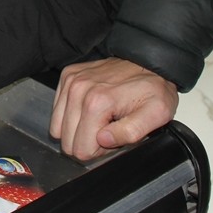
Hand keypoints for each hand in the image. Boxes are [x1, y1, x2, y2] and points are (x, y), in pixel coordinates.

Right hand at [49, 57, 179, 160]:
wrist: (148, 61)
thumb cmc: (153, 88)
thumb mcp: (156, 114)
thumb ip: (130, 132)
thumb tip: (102, 139)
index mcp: (98, 102)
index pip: (81, 149)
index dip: (99, 150)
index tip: (113, 137)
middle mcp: (79, 90)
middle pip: (67, 141)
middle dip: (87, 141)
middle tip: (108, 128)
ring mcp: (71, 81)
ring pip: (57, 128)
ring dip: (78, 128)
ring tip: (99, 118)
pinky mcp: (67, 76)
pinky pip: (56, 111)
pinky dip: (71, 115)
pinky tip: (90, 108)